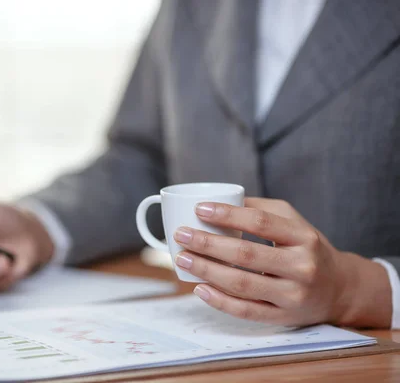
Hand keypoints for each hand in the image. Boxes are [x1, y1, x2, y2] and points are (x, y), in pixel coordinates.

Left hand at [173, 197, 391, 327]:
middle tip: (181, 234)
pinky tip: (199, 288)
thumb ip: (260, 210)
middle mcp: (301, 267)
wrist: (339, 289)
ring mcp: (292, 296)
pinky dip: (219, 301)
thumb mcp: (294, 222)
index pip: (260, 223)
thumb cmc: (307, 249)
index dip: (227, 215)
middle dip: (207, 244)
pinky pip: (245, 311)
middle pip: (246, 255)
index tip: (199, 209)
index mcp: (303, 237)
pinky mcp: (283, 318)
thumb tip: (219, 202)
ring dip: (207, 271)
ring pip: (242, 284)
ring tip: (182, 258)